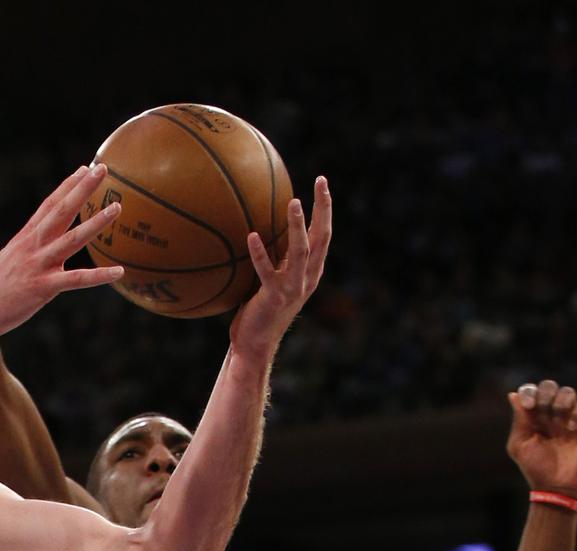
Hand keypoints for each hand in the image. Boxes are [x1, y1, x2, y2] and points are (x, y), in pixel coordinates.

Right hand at [0, 165, 123, 338]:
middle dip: (83, 189)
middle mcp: (32, 246)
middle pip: (62, 211)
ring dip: (96, 222)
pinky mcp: (42, 287)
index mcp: (25, 238)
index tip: (84, 169)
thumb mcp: (10, 261)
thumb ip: (29, 251)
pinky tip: (119, 271)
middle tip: (102, 168)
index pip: (49, 205)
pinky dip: (99, 276)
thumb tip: (41, 247)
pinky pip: (76, 279)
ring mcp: (38, 265)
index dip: (68, 186)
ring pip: (72, 239)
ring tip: (117, 207)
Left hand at [229, 176, 331, 358]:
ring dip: (298, 226)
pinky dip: (260, 254)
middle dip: (323, 209)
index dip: (325, 209)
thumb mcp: (272, 278)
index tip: (322, 182)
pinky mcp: (274, 297)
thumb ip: (274, 257)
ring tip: (294, 202)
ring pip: (301, 251)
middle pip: (322, 237)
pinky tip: (251, 236)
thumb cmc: (259, 309)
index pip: (323, 234)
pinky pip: (267, 271)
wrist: (255, 343)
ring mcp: (293, 288)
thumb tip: (257, 225)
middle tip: (321, 182)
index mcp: (310, 271)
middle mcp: (307, 277)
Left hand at [506, 380, 576, 498]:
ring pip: (569, 392)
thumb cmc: (534, 467)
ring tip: (558, 421)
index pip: (531, 391)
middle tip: (541, 409)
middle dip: (545, 393)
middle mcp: (551, 414)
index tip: (528, 405)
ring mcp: (569, 419)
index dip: (529, 392)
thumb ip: (519, 419)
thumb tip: (512, 394)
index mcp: (532, 416)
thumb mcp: (520, 443)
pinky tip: (572, 428)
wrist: (556, 487)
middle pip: (550, 386)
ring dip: (562, 401)